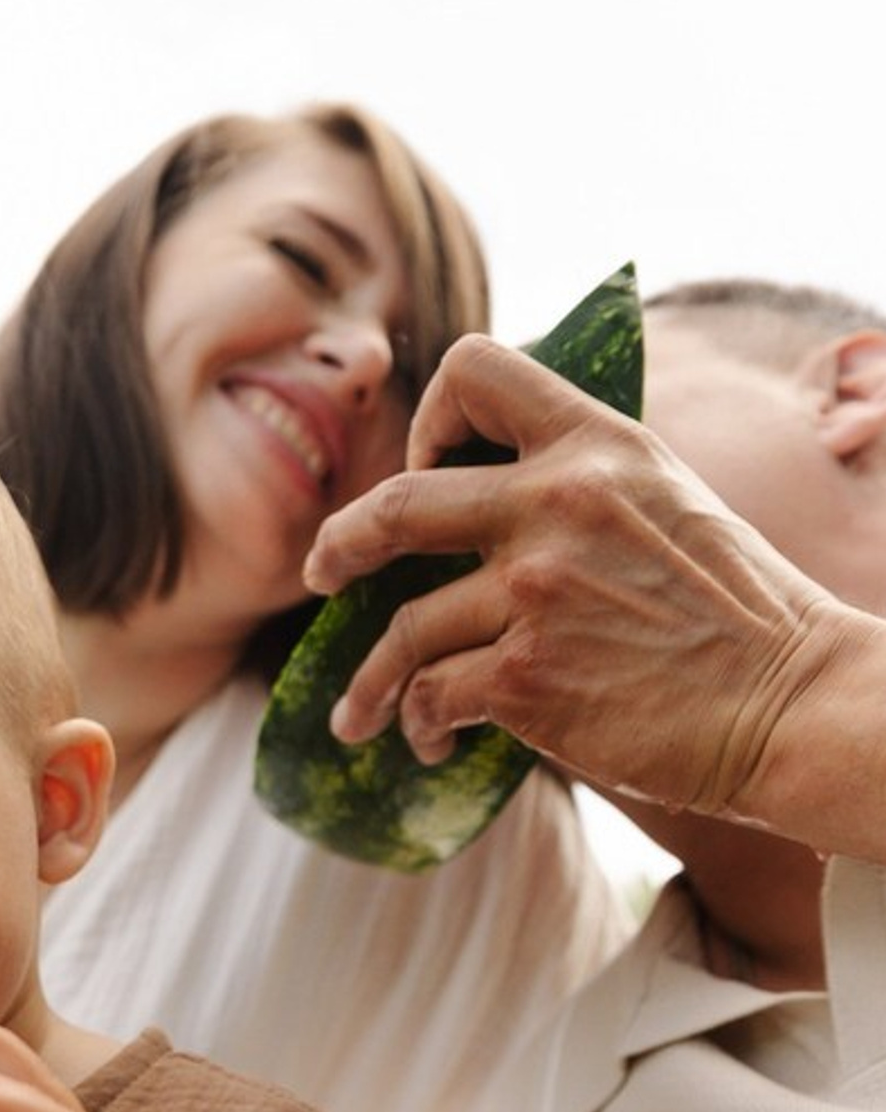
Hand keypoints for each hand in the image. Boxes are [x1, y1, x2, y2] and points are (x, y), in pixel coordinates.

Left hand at [303, 335, 852, 820]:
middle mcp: (557, 504)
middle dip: (339, 546)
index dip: (431, 416)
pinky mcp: (527, 677)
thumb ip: (583, 485)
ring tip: (358, 715)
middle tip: (321, 575)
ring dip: (369, 680)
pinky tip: (431, 743)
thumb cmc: (738, 614)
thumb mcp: (667, 501)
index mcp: (597, 444)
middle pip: (398, 504)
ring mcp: (535, 591)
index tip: (423, 465)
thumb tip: (494, 501)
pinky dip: (420, 724)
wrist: (790, 704)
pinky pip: (432, 695)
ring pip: (403, 627)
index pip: (479, 367)